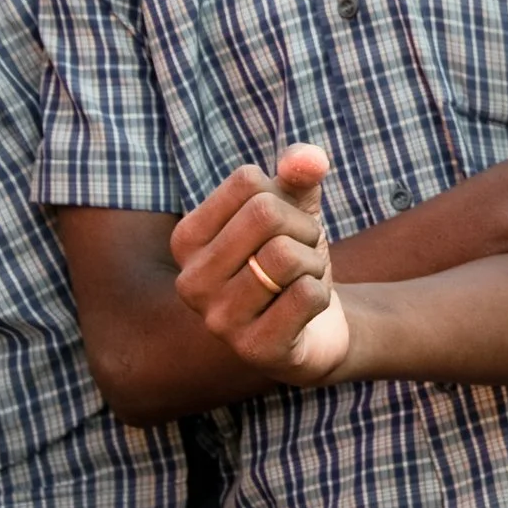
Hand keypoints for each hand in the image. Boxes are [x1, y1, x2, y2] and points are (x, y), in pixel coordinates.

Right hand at [169, 145, 348, 386]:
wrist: (313, 328)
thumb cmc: (291, 260)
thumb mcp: (295, 208)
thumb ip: (299, 172)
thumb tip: (309, 157)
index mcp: (186, 239)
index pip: (247, 182)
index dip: (284, 197)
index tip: (284, 226)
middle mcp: (190, 281)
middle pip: (265, 215)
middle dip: (303, 229)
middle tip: (301, 254)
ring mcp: (218, 320)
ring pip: (286, 256)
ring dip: (313, 264)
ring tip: (302, 281)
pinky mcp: (254, 349)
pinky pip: (305, 296)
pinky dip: (321, 294)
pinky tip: (305, 311)